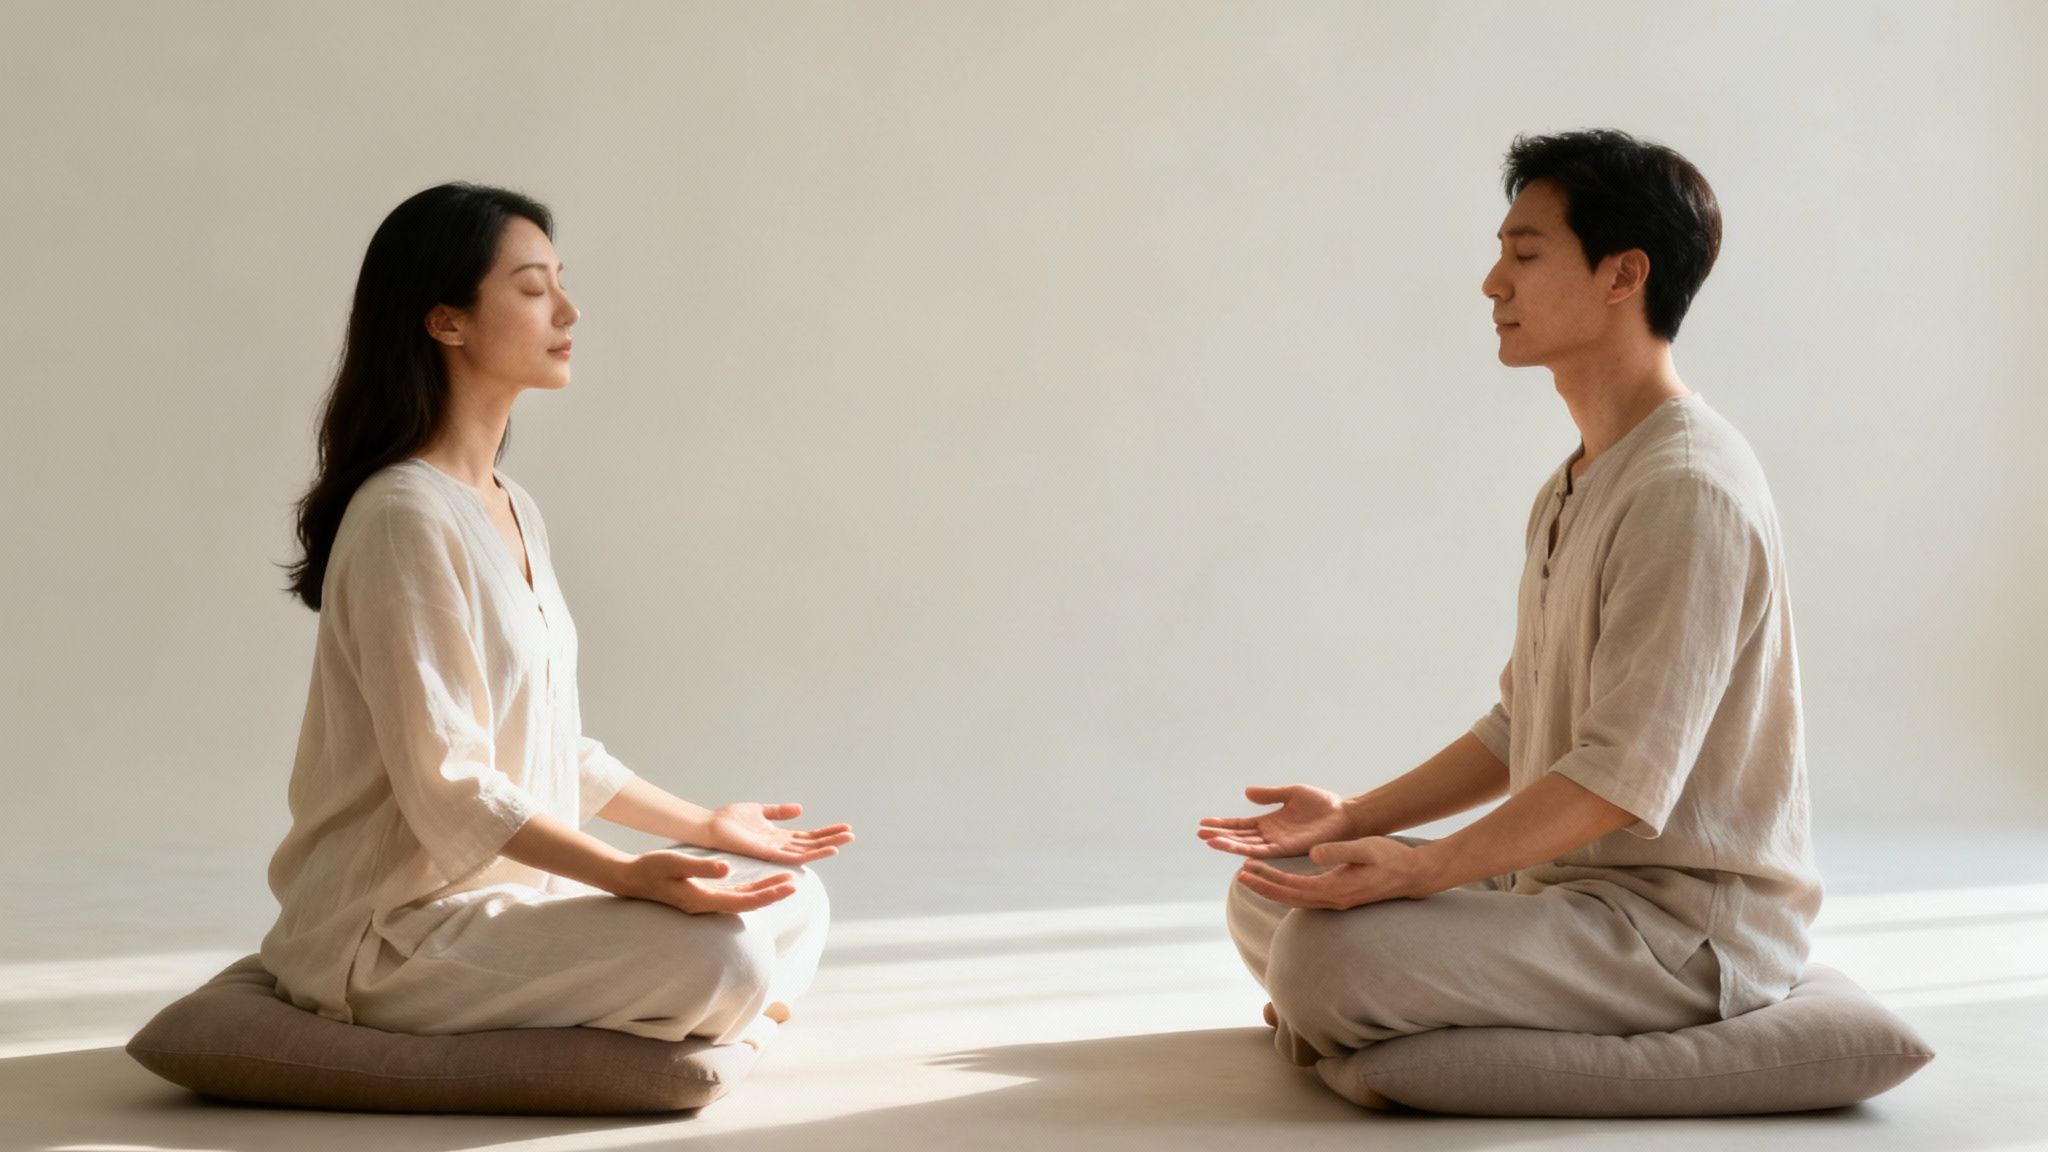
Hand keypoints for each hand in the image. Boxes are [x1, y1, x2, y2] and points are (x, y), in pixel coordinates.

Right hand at [612, 849, 798, 913]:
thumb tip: (727, 869)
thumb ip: (702, 867)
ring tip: (785, 882)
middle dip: (772, 894)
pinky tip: (760, 885)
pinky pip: (733, 896)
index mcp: (703, 899)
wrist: (632, 878)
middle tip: (795, 884)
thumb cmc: (651, 868)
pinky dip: (750, 891)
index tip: (788, 886)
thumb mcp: (675, 863)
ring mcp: (705, 902)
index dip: (767, 895)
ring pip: (742, 900)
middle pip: (747, 904)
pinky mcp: (703, 896)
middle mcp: (707, 905)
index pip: (743, 901)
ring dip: (763, 892)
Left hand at [707, 802, 854, 865]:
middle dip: (831, 839)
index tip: (843, 828)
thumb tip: (799, 809)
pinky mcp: (769, 854)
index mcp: (777, 836)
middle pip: (811, 844)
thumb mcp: (759, 811)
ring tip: (846, 840)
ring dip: (827, 845)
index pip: (806, 836)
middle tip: (851, 835)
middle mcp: (778, 846)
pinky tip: (828, 848)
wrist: (709, 826)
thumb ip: (779, 811)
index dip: (825, 832)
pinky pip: (795, 855)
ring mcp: (774, 851)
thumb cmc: (728, 820)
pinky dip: (813, 852)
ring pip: (807, 851)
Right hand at [1198, 785, 1353, 857]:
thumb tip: (1247, 791)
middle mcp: (1270, 835)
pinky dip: (1246, 850)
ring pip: (1246, 845)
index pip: (1241, 824)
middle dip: (1219, 835)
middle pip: (1239, 836)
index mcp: (1270, 822)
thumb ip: (1270, 795)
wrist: (1344, 815)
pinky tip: (1233, 848)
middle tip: (1200, 834)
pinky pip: (1262, 851)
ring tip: (1209, 841)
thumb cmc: (1322, 804)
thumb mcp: (1291, 793)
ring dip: (1228, 844)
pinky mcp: (1287, 848)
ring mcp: (1277, 843)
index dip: (1223, 824)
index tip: (1204, 823)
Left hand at [1233, 836, 1437, 909]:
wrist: (1414, 874)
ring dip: (1274, 889)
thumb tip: (1313, 854)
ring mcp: (1337, 901)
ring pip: (1297, 899)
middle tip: (1241, 876)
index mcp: (1335, 888)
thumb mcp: (1365, 848)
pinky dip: (1289, 889)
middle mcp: (1333, 900)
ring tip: (1254, 877)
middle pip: (1289, 898)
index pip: (1292, 887)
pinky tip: (1281, 882)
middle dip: (1264, 888)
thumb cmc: (1391, 858)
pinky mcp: (1341, 896)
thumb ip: (1338, 851)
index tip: (1247, 871)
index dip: (1268, 880)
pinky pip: (1307, 896)